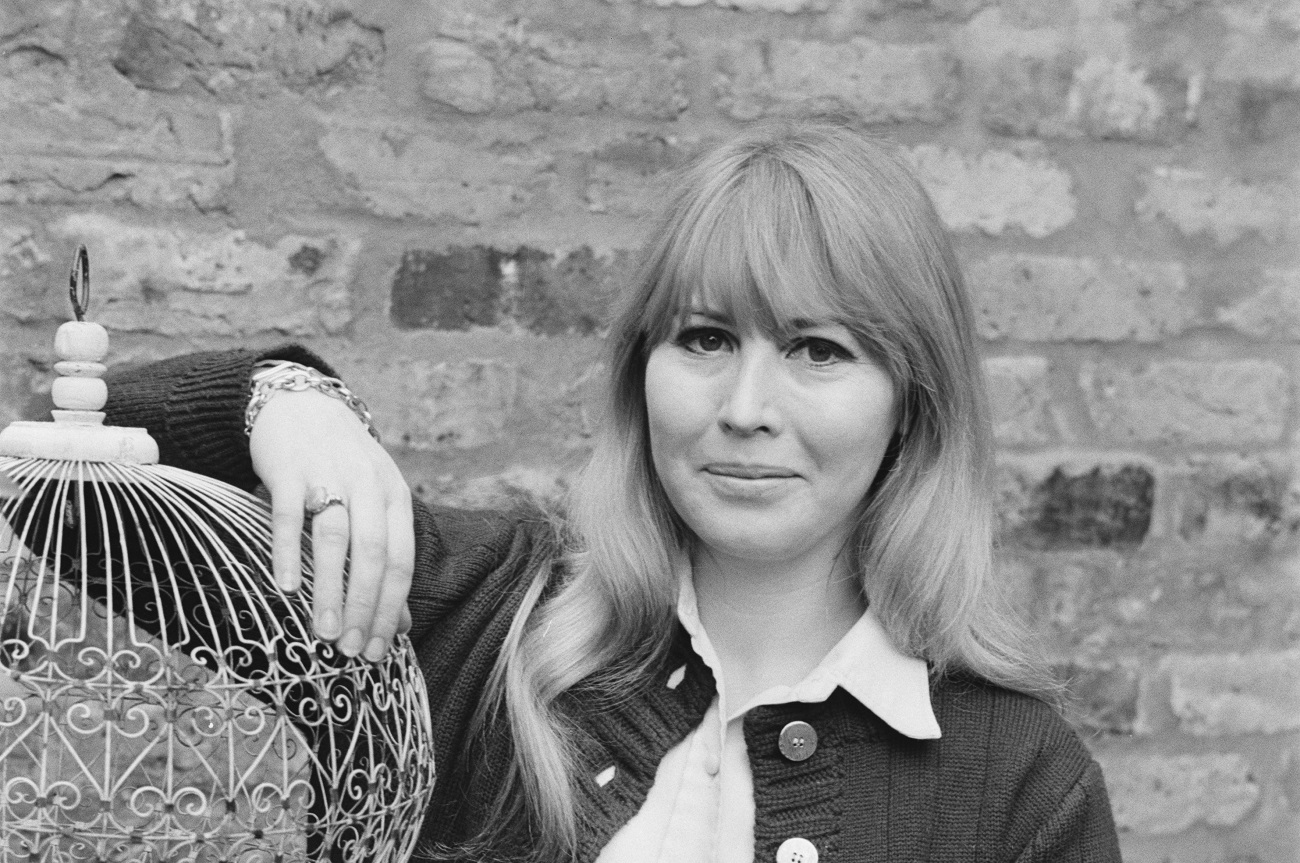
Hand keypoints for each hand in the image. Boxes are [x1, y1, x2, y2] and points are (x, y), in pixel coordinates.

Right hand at [249, 388, 413, 661]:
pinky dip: (288, 551)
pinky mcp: (289, 469)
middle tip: (352, 650)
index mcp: (395, 498)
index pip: (401, 562)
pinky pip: (289, 515)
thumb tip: (399, 625)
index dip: (390, 609)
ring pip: (335, 538)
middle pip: (373, 554)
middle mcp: (369, 486)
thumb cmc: (341, 466)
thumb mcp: (374, 504)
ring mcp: (329, 475)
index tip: (378, 651)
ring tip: (324, 633)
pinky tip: (285, 586)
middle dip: (364, 607)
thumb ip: (386, 560)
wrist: (301, 405)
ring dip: (331, 589)